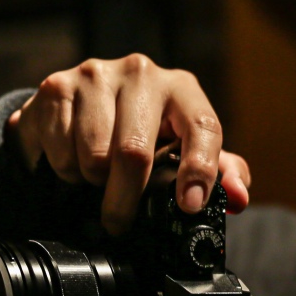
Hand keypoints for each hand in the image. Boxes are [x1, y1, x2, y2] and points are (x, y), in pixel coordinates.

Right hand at [9, 54, 252, 234]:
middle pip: (135, 152)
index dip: (199, 170)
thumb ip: (219, 173)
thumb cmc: (137, 132)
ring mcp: (97, 75)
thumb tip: (238, 198)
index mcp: (181, 88)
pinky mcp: (57, 86)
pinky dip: (67, 169)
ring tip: (97, 175)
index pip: (202, 127)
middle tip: (120, 222)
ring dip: (93, 181)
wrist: (73, 108)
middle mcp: (142, 73)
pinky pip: (62, 150)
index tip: (189, 205)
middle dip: (126, 199)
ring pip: (94, 156)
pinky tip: (73, 157)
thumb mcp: (181, 149)